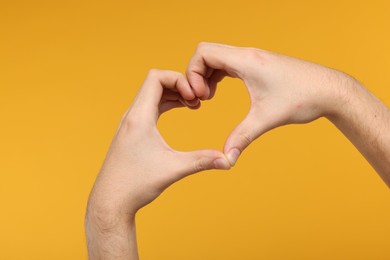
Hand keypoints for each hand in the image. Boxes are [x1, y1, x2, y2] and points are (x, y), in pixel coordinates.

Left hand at [85, 69, 229, 258]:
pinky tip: (180, 111)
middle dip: (179, 85)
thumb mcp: (173, 169)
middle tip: (198, 100)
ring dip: (173, 94)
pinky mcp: (131, 131)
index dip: (179, 78)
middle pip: (155, 83)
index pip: (156, 77)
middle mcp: (132, 115)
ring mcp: (130, 123)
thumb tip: (228, 160)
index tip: (194, 96)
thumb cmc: (135, 185)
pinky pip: (150, 107)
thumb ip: (202, 161)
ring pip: (152, 95)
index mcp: (139, 117)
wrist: (110, 201)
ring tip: (193, 105)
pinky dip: (166, 104)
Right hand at [186, 42, 353, 165]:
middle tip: (202, 98)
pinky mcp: (258, 65)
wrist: (330, 90)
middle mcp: (248, 55)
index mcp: (247, 61)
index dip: (193, 73)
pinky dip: (217, 75)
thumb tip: (226, 159)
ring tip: (208, 97)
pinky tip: (218, 92)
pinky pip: (227, 63)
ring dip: (206, 75)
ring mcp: (253, 58)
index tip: (202, 97)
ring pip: (216, 57)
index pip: (204, 53)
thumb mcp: (267, 119)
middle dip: (196, 75)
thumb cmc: (303, 98)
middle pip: (206, 53)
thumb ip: (242, 138)